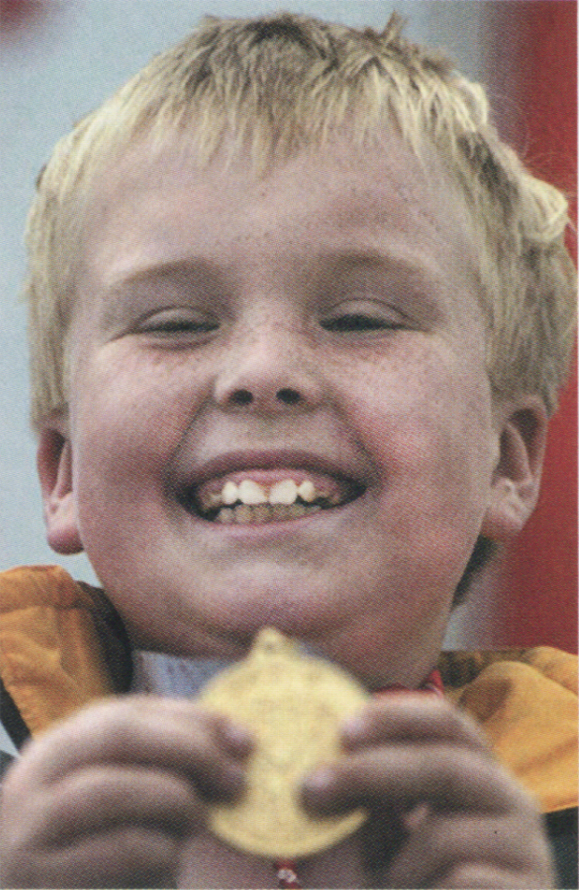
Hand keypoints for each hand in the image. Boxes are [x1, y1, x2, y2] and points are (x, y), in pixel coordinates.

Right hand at [0, 695, 251, 888]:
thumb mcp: (119, 798)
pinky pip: (115, 849)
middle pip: (119, 734)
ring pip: (112, 788)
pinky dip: (158, 849)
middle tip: (237, 779)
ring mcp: (29, 827)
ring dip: (175, 799)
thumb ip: (158, 767)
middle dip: (190, 749)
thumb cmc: (90, 855)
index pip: (129, 709)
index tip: (243, 738)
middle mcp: (35, 776)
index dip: (192, 717)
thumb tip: (234, 745)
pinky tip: (171, 859)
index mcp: (59, 747)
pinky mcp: (40, 876)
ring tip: (202, 821)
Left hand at [302, 696, 553, 888]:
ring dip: (395, 866)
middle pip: (447, 764)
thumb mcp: (376, 834)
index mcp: (475, 771)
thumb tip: (314, 746)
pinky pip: (461, 883)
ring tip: (386, 886)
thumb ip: (361, 791)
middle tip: (312, 787)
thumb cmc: (402, 884)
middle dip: (372, 772)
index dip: (396, 717)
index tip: (341, 729)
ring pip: (445, 835)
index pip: (446, 721)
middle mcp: (509, 800)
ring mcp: (527, 850)